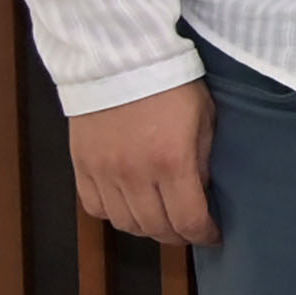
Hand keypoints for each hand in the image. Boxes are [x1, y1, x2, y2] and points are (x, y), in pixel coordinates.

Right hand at [71, 81, 217, 245]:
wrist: (120, 59)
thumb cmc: (172, 83)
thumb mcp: (204, 118)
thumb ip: (203, 160)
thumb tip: (203, 192)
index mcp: (172, 161)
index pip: (188, 220)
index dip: (204, 235)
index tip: (214, 235)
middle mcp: (135, 174)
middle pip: (155, 228)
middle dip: (178, 236)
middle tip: (190, 231)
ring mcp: (104, 173)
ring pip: (124, 223)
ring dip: (147, 228)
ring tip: (163, 221)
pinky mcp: (81, 166)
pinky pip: (95, 208)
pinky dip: (114, 214)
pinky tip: (130, 206)